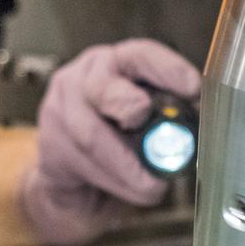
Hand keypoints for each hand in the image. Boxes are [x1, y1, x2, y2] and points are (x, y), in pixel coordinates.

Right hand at [18, 38, 200, 245]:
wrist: (73, 177)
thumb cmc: (120, 141)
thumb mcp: (149, 122)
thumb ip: (168, 121)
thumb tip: (195, 131)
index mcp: (117, 64)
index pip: (141, 56)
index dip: (168, 69)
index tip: (194, 88)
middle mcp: (84, 78)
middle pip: (102, 86)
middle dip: (127, 103)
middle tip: (145, 118)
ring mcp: (60, 109)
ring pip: (91, 136)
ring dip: (128, 167)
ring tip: (153, 187)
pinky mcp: (48, 144)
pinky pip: (82, 164)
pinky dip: (114, 182)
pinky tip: (132, 189)